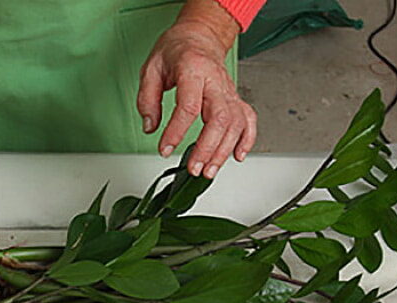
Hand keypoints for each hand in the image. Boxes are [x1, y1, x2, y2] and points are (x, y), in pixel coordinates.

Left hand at [137, 2, 256, 178]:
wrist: (199, 37)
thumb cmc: (176, 51)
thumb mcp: (151, 68)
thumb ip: (148, 99)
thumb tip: (150, 127)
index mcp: (193, 69)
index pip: (188, 106)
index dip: (176, 132)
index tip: (164, 149)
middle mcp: (216, 81)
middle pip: (220, 118)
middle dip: (207, 148)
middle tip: (194, 168)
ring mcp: (229, 91)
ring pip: (235, 123)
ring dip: (223, 151)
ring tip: (208, 171)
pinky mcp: (235, 99)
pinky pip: (248, 120)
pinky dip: (246, 140)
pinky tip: (237, 156)